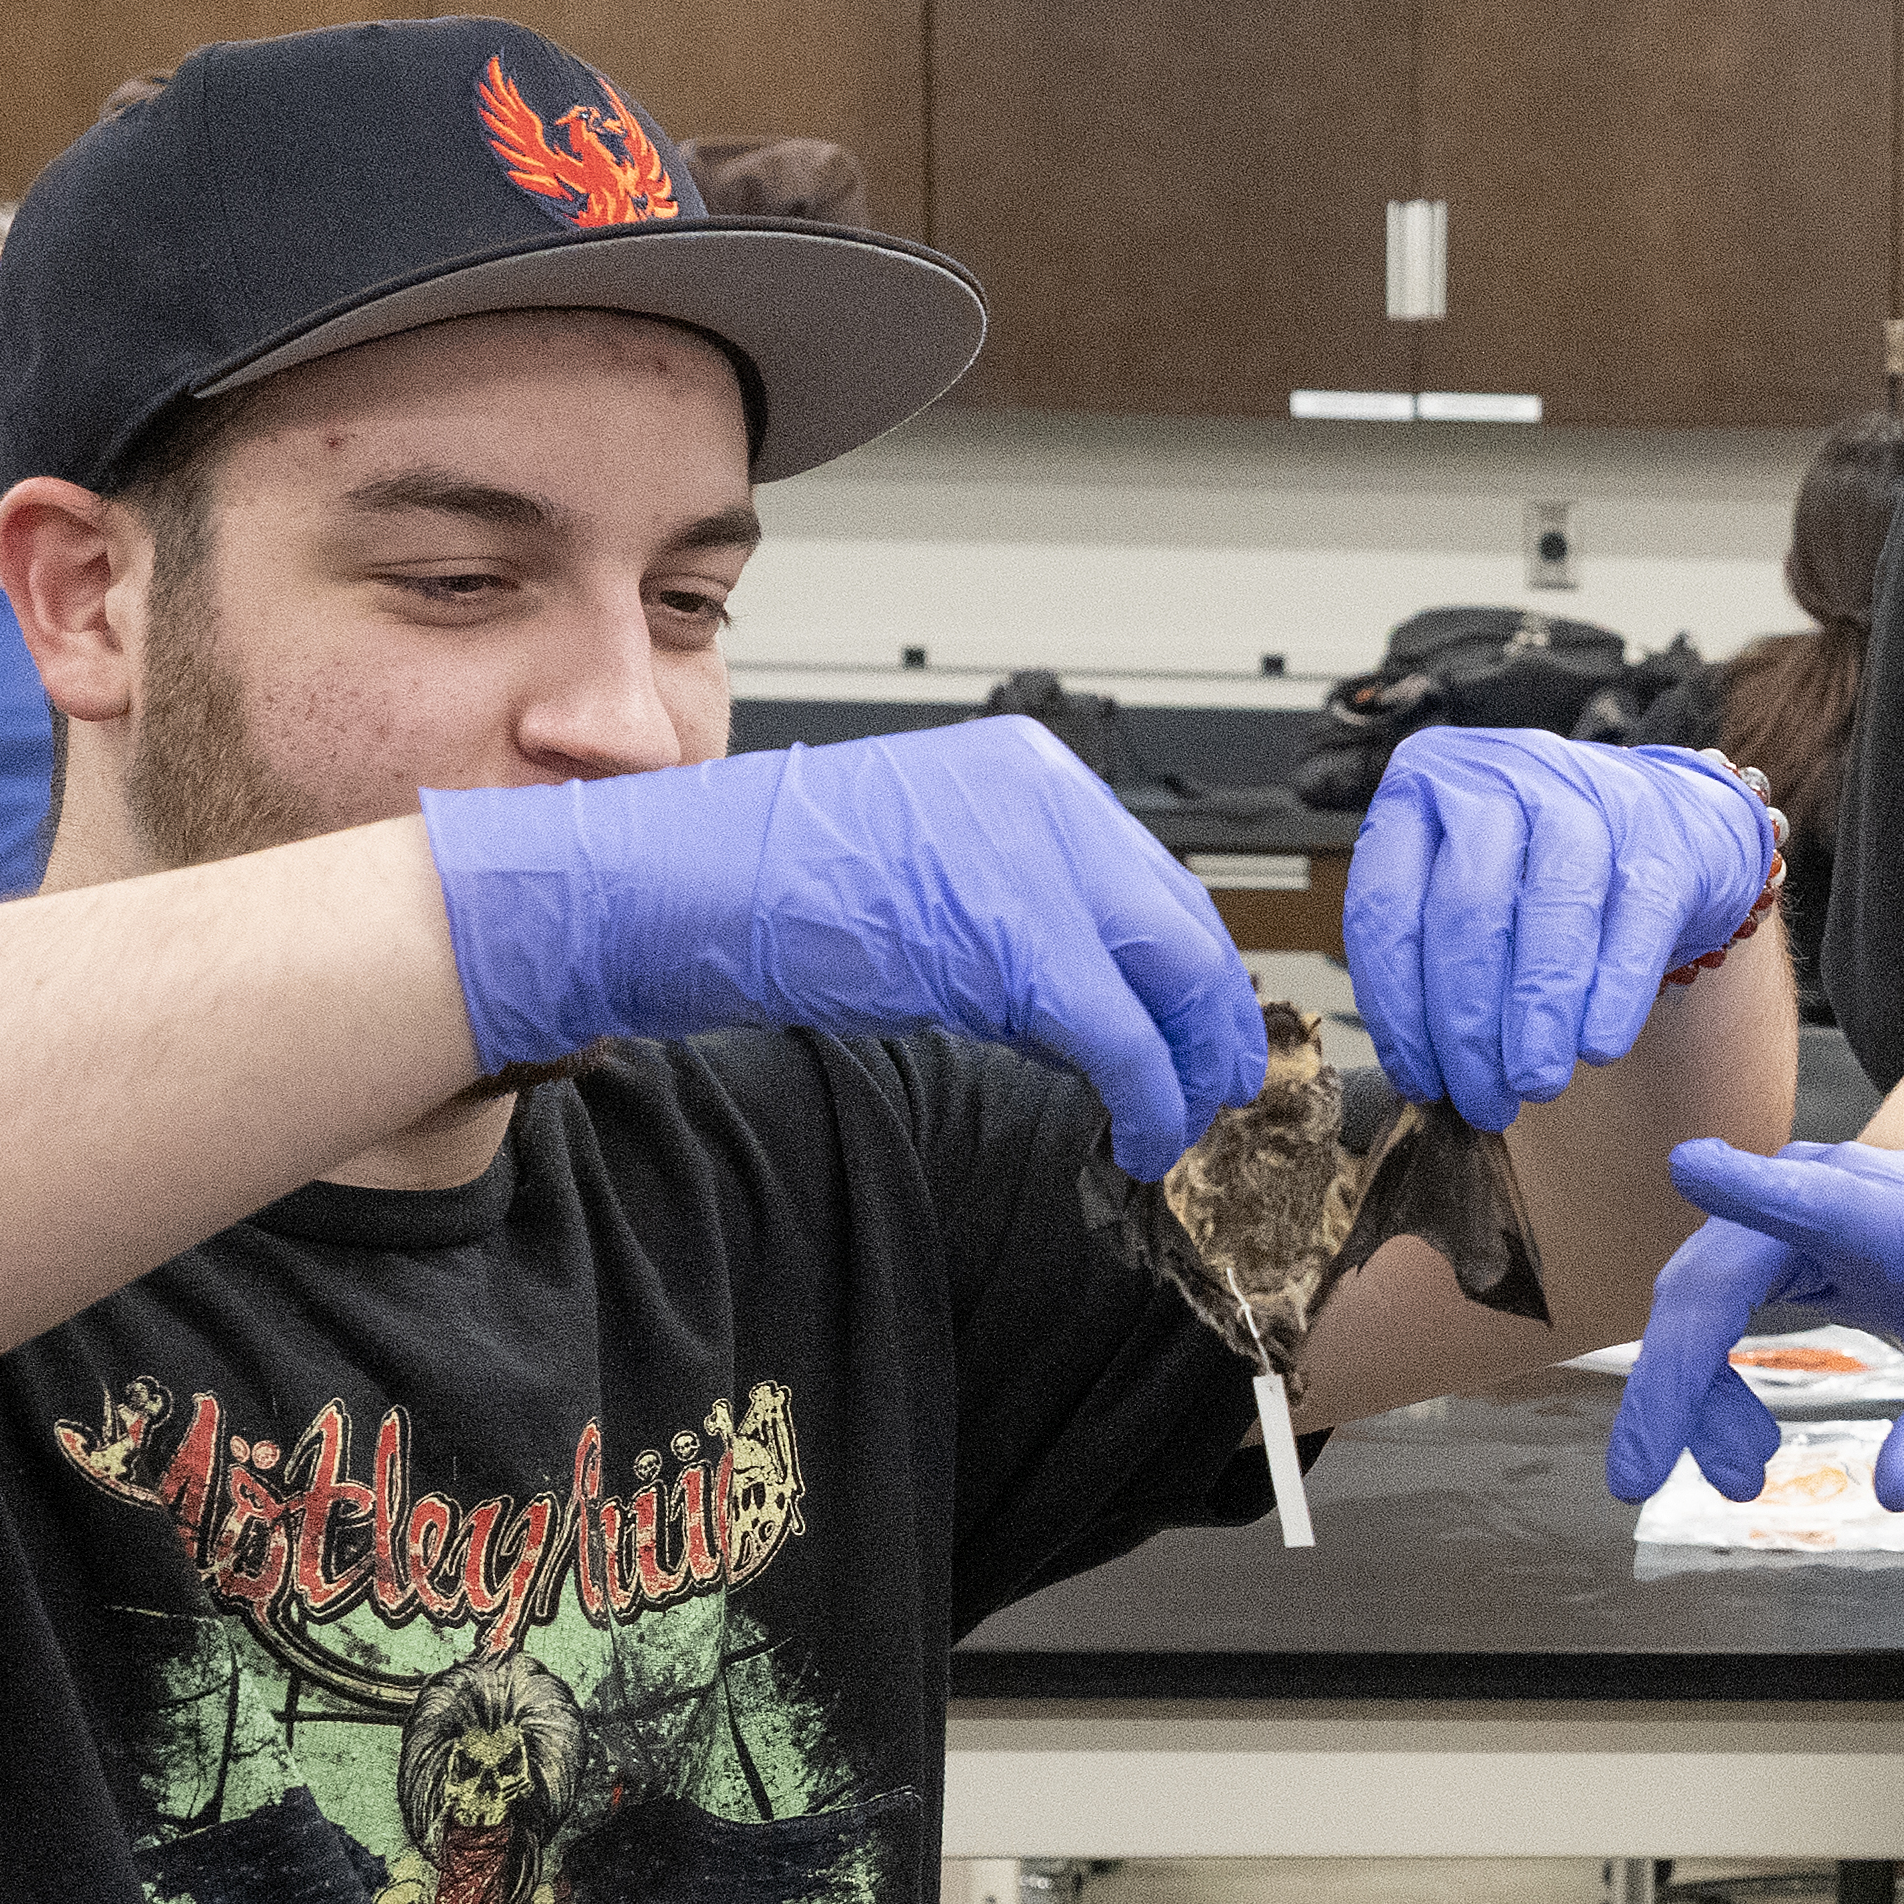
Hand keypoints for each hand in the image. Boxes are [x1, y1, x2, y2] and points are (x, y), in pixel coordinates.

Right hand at [423, 720, 1270, 1175]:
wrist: (679, 887)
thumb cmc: (765, 884)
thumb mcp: (922, 875)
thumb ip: (1016, 916)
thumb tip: (1090, 1002)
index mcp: (1026, 767)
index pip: (1152, 872)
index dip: (1188, 964)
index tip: (1201, 1023)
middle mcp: (1049, 797)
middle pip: (1184, 920)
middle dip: (1213, 1018)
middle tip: (1223, 1084)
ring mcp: (1037, 862)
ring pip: (1173, 977)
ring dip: (1188, 1066)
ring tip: (1181, 1123)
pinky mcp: (1019, 944)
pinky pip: (1124, 1037)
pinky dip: (1149, 1099)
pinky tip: (1140, 1137)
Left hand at [1347, 730, 1773, 1129]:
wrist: (1671, 826)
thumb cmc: (1548, 874)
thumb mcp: (1473, 887)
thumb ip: (1434, 955)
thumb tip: (1427, 1074)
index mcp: (1426, 785)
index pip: (1386, 907)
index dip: (1398, 1009)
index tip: (1421, 1080)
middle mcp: (1501, 774)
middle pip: (1465, 912)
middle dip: (1469, 1025)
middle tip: (1483, 1099)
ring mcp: (1587, 795)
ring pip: (1548, 912)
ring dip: (1537, 1016)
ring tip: (1534, 1084)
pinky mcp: (1661, 837)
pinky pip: (1632, 925)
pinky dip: (1611, 996)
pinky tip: (1597, 1048)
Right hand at [1606, 1137, 1903, 1512]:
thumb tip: (1891, 1492)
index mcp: (1881, 1215)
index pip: (1809, 1197)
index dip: (1748, 1188)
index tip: (1692, 1166)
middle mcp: (1813, 1195)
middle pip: (1710, 1280)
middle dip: (1668, 1385)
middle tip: (1641, 1482)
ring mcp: (1776, 1214)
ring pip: (1693, 1302)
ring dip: (1691, 1398)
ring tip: (1745, 1479)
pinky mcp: (1764, 1244)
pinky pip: (1705, 1312)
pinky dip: (1705, 1385)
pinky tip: (1743, 1444)